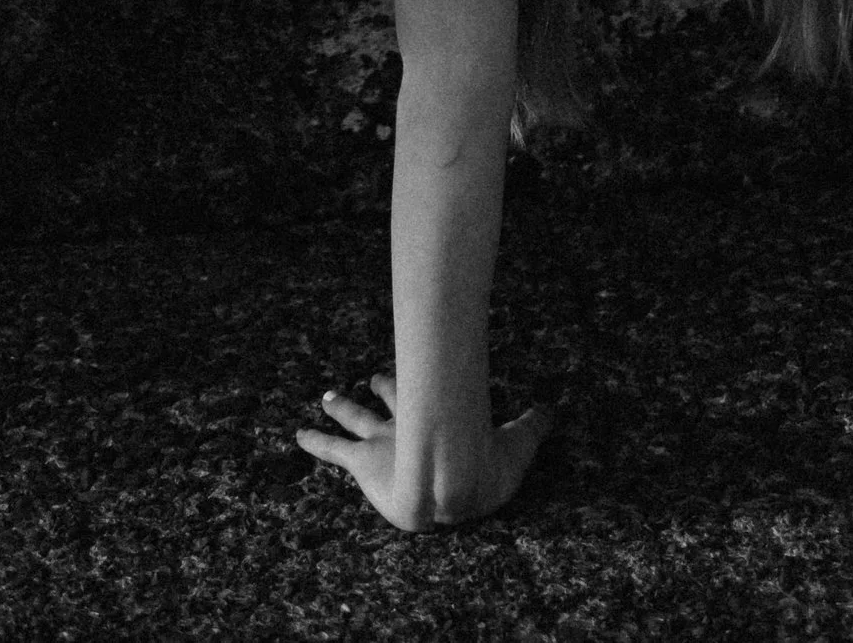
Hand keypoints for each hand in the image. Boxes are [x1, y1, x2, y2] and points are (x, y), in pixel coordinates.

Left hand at [295, 365, 554, 530]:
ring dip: (339, 408)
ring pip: (356, 418)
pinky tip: (297, 436)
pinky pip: (333, 451)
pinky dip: (315, 441)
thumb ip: (533, 427)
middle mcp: (406, 422)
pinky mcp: (364, 463)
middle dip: (379, 389)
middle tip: (369, 377)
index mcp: (436, 419)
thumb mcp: (516, 448)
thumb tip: (555, 408)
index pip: (421, 393)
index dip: (412, 383)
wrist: (449, 482)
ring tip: (325, 397)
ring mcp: (383, 441)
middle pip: (388, 399)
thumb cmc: (482, 467)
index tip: (402, 370)